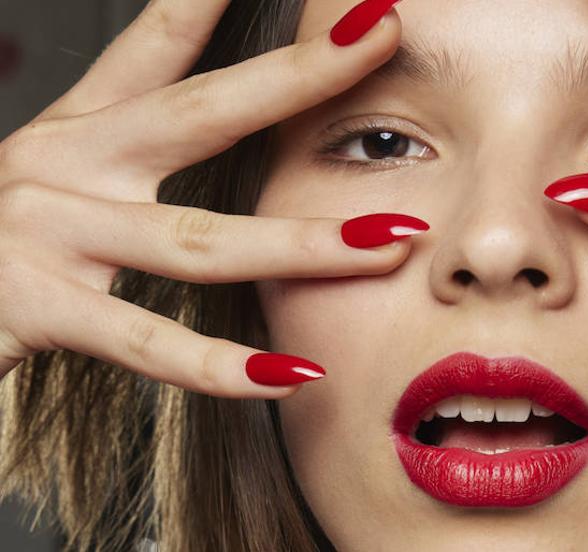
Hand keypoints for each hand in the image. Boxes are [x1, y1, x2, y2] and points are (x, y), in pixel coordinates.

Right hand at [0, 0, 420, 396]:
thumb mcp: (61, 181)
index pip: (156, 48)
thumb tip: (216, 130)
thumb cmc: (1, 250)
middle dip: (298, 77)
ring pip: (201, 243)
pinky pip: (148, 341)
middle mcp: (65, 165)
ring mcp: (49, 231)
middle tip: (381, 34)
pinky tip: (294, 372)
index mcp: (79, 132)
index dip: (212, 1)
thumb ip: (132, 159)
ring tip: (393, 240)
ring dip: (306, 244)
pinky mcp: (33, 304)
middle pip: (202, 112)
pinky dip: (223, 366)